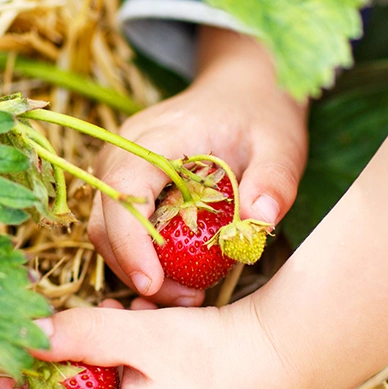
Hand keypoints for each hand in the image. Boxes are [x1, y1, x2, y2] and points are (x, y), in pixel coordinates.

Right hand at [90, 27, 307, 305]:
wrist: (244, 89)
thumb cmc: (262, 114)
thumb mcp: (281, 145)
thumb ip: (274, 180)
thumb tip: (259, 220)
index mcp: (158, 135)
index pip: (123, 191)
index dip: (131, 242)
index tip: (153, 284)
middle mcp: (125, 150)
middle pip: (105, 219)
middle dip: (135, 267)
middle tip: (186, 299)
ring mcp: (120, 166)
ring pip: (106, 228)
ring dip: (137, 267)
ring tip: (188, 293)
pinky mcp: (127, 182)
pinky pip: (120, 226)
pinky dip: (142, 256)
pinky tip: (180, 275)